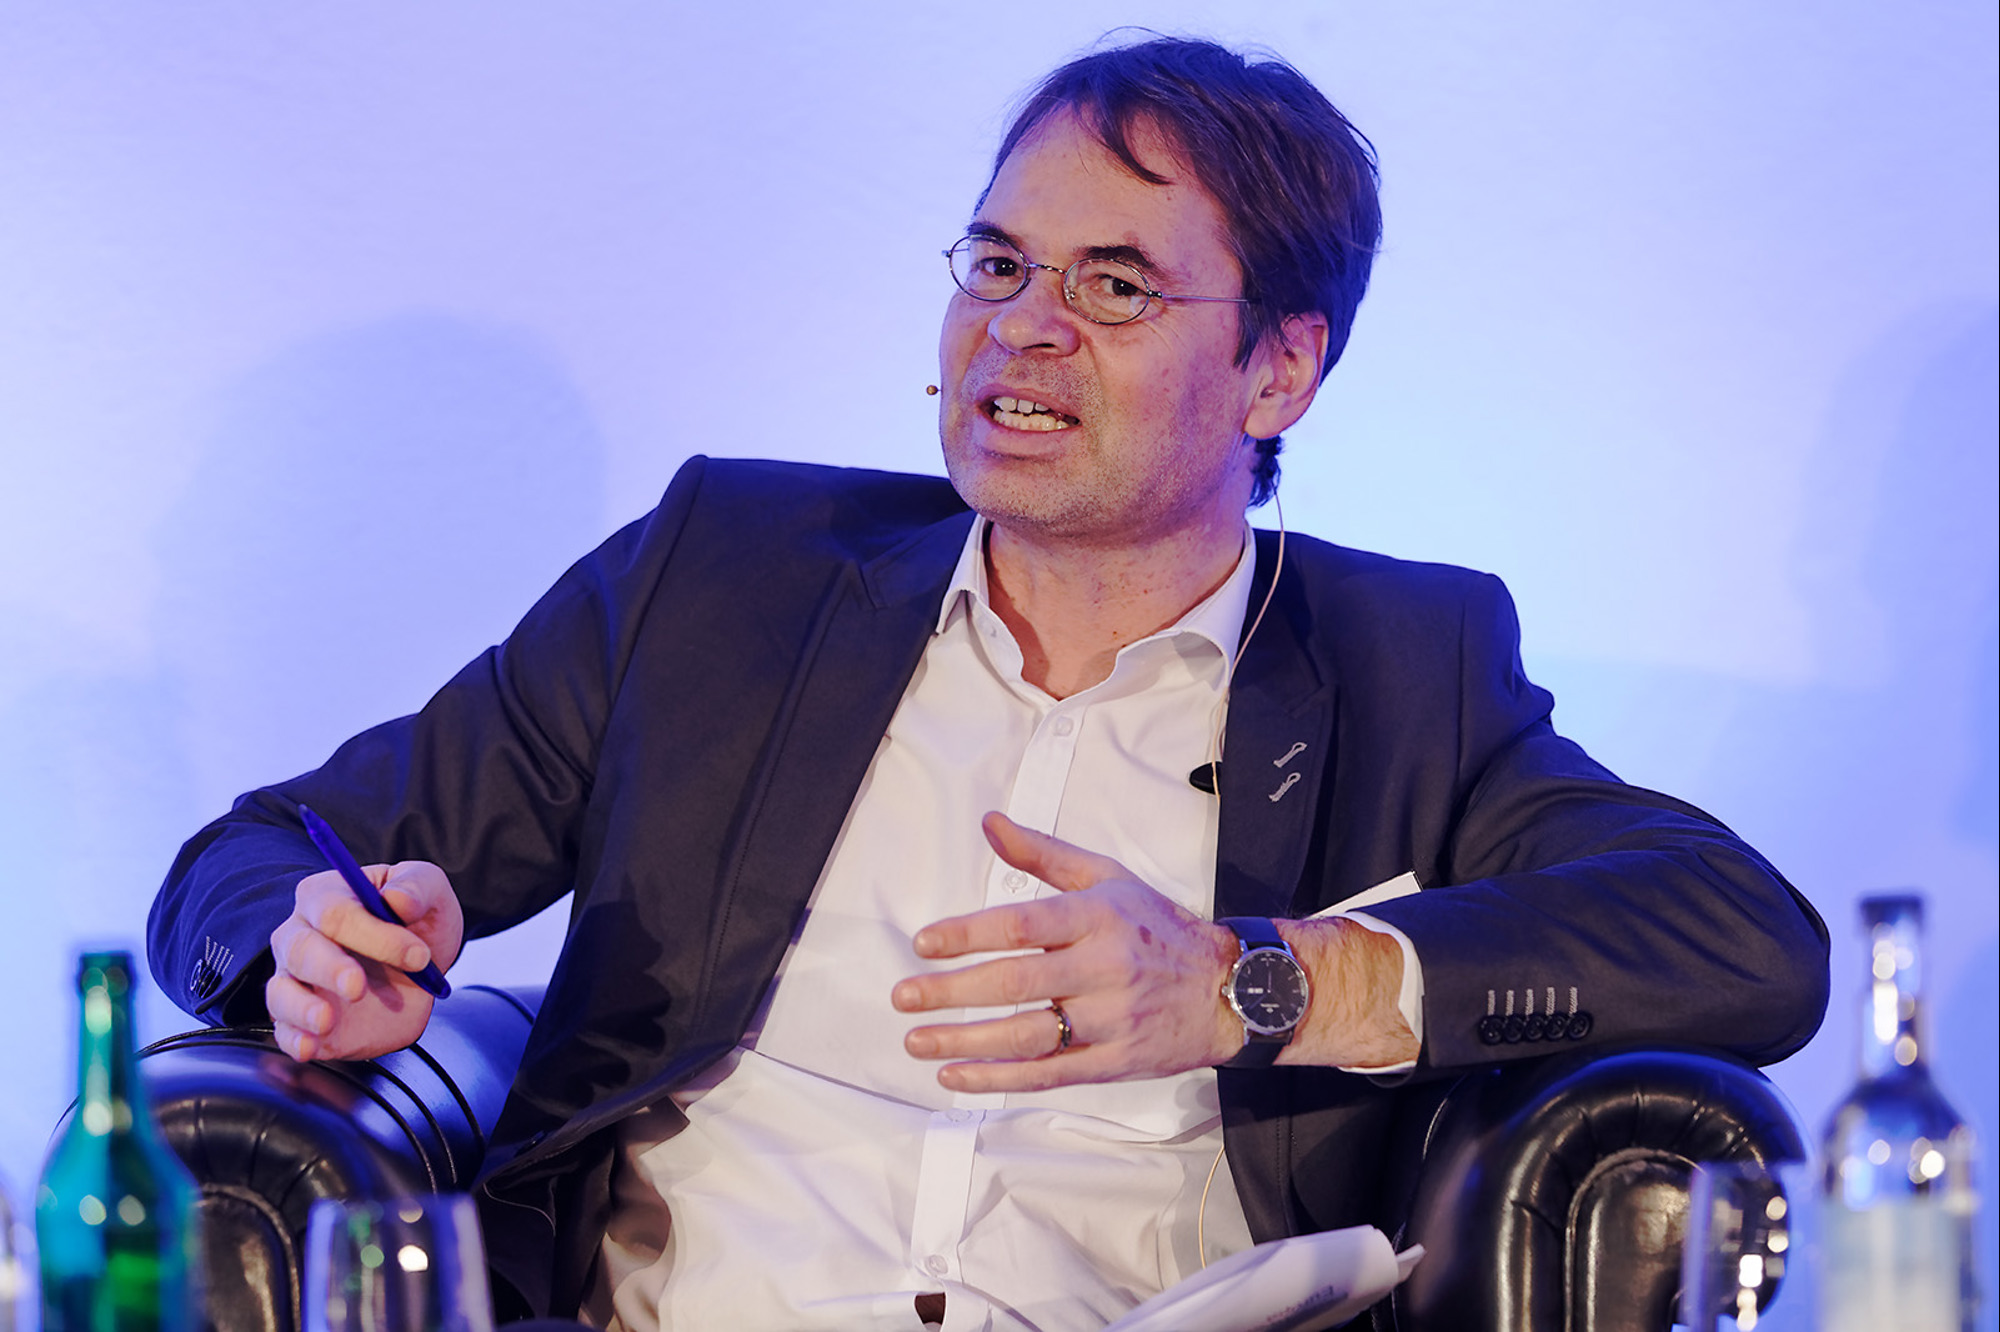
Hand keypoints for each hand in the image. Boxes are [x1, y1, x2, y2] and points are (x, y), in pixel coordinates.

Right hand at [266, 860, 463, 1061]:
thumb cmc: (417, 920)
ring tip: (326, 1020)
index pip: (335, 912)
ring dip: (301, 1008)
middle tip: (358, 987)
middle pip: (300, 949)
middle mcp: (299, 935)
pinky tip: (309, 1046)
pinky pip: (285, 1031)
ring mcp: (296, 980)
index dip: (374, 935)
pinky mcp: (303, 1019)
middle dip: (329, 969)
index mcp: (326, 896)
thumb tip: (397, 899)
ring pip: (281, 991)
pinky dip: (294, 1039)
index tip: (418, 956)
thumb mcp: (430, 890)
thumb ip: (417, 886)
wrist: (420, 968)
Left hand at [892, 812, 1239, 1091]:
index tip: (924, 944)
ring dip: (964, 1042)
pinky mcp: (1114, 1063)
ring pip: (1027, 1035)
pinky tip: (956, 1075)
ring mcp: (1110, 1020)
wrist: (1232, 988)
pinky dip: (998, 1080)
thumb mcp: (1107, 878)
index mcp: (1098, 917)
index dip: (967, 934)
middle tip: (903, 996)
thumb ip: (1044, 854)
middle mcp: (1104, 969)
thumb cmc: (1158, 928)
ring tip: (915, 1041)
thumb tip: (990, 823)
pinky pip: (1048, 1075)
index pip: (1022, 925)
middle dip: (952, 992)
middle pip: (1016, 982)